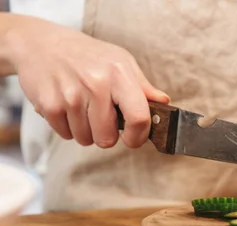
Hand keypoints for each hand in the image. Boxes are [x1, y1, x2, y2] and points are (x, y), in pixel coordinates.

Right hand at [6, 16, 169, 147]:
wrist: (39, 43)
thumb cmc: (87, 55)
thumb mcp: (120, 61)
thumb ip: (143, 87)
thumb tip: (164, 103)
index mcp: (119, 74)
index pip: (139, 118)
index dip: (138, 137)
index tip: (133, 139)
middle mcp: (96, 84)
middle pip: (107, 138)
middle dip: (106, 136)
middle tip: (101, 119)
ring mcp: (71, 95)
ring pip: (85, 139)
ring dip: (85, 131)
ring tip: (82, 109)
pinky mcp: (49, 104)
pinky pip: (65, 134)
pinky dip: (67, 127)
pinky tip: (66, 107)